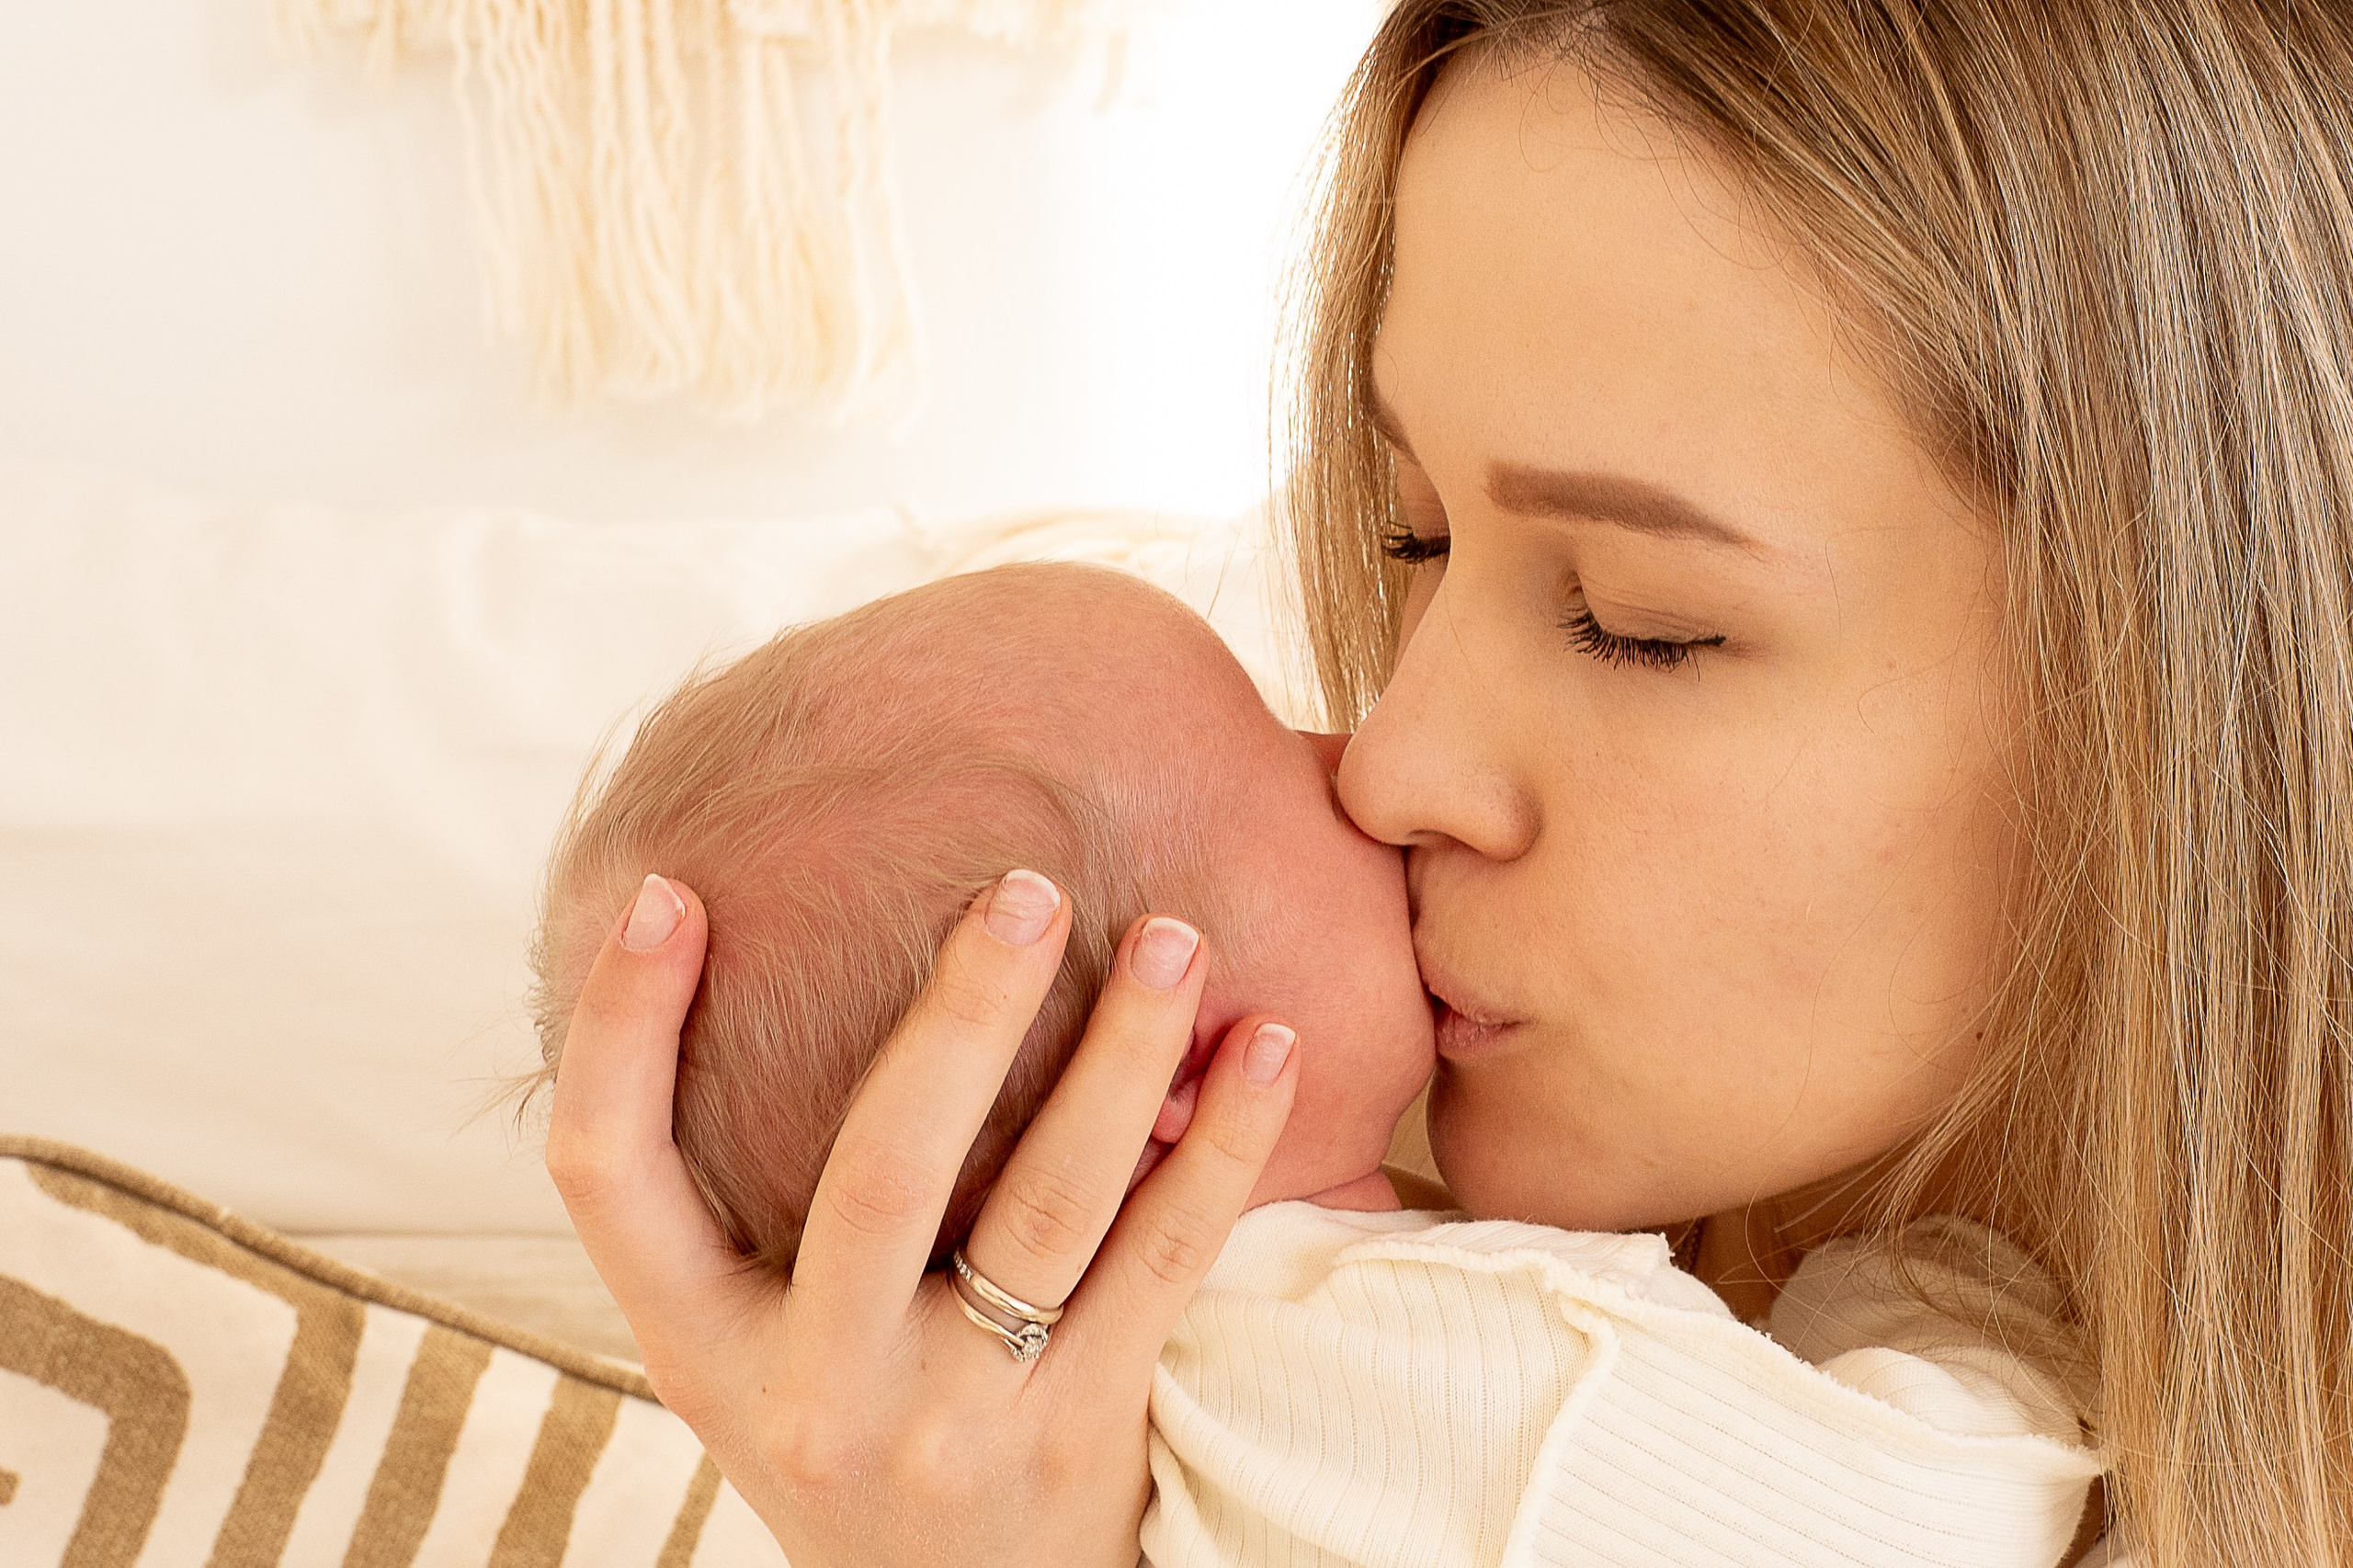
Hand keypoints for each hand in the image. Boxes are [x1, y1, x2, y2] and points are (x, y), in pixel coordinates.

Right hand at [546, 870, 1300, 1567]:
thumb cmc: (844, 1425)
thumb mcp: (744, 1342)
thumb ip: (730, 1197)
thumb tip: (717, 940)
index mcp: (701, 1347)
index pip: (608, 1177)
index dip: (619, 1031)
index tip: (665, 891)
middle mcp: (818, 1388)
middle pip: (880, 1170)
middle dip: (963, 1015)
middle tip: (1026, 888)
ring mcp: (957, 1423)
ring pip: (1049, 1209)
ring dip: (1124, 1059)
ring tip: (1177, 938)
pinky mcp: (1083, 1436)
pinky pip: (1161, 1265)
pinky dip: (1221, 1149)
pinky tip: (1269, 1047)